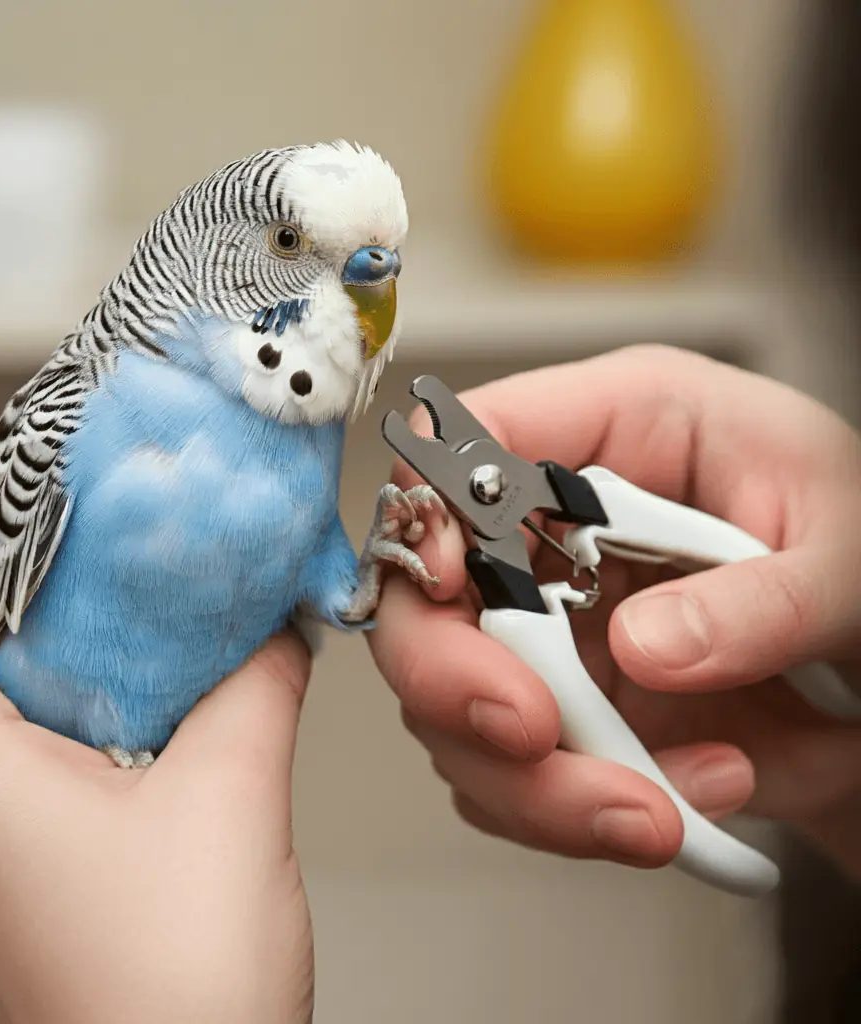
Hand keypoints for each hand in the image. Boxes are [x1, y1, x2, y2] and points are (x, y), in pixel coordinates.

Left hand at [0, 466, 314, 1023]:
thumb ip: (258, 675)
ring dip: (51, 633)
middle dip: (21, 564)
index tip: (18, 489)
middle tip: (112, 543)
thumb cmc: (175, 991)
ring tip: (142, 619)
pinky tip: (145, 700)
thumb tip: (274, 617)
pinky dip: (60, 694)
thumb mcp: (234, 791)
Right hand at [368, 345, 860, 880]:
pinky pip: (511, 776)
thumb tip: (645, 648)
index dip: (435, 509)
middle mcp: (553, 532)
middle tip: (530, 736)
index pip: (469, 442)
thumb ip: (762, 598)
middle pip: (427, 594)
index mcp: (614, 431)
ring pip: (455, 707)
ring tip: (651, 813)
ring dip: (533, 782)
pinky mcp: (559, 709)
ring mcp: (548, 626)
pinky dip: (574, 814)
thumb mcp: (853, 549)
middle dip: (457, 679)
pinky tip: (672, 804)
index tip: (454, 584)